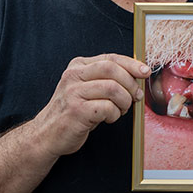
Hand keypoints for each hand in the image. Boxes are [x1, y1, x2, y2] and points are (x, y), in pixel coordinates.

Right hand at [35, 54, 150, 157]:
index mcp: (77, 66)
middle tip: (136, 97)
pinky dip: (115, 115)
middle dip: (130, 83)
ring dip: (124, 101)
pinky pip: (107, 108)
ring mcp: (73, 92)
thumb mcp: (86, 88)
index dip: (132, 64)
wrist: (47, 134)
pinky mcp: (76, 111)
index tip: (145, 72)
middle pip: (112, 69)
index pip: (110, 58)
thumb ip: (106, 79)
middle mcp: (73, 76)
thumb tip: (137, 75)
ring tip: (121, 110)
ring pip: (113, 88)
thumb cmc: (72, 112)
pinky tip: (109, 118)